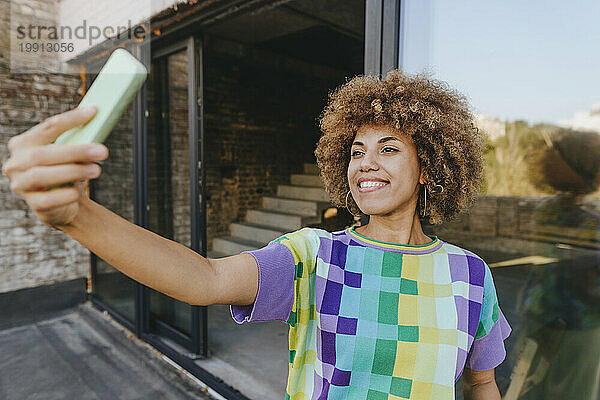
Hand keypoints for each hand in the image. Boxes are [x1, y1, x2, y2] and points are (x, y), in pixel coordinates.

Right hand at [2, 105, 107, 226]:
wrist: (62, 204)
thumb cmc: (65, 171)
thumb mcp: (68, 155)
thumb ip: (76, 141)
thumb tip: (98, 126)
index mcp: (24, 144)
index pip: (47, 127)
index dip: (70, 119)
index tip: (93, 112)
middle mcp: (16, 163)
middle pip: (43, 154)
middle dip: (75, 151)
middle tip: (102, 151)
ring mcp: (21, 185)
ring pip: (41, 176)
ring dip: (73, 171)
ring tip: (96, 170)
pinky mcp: (33, 204)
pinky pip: (49, 199)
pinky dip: (67, 194)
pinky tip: (78, 191)